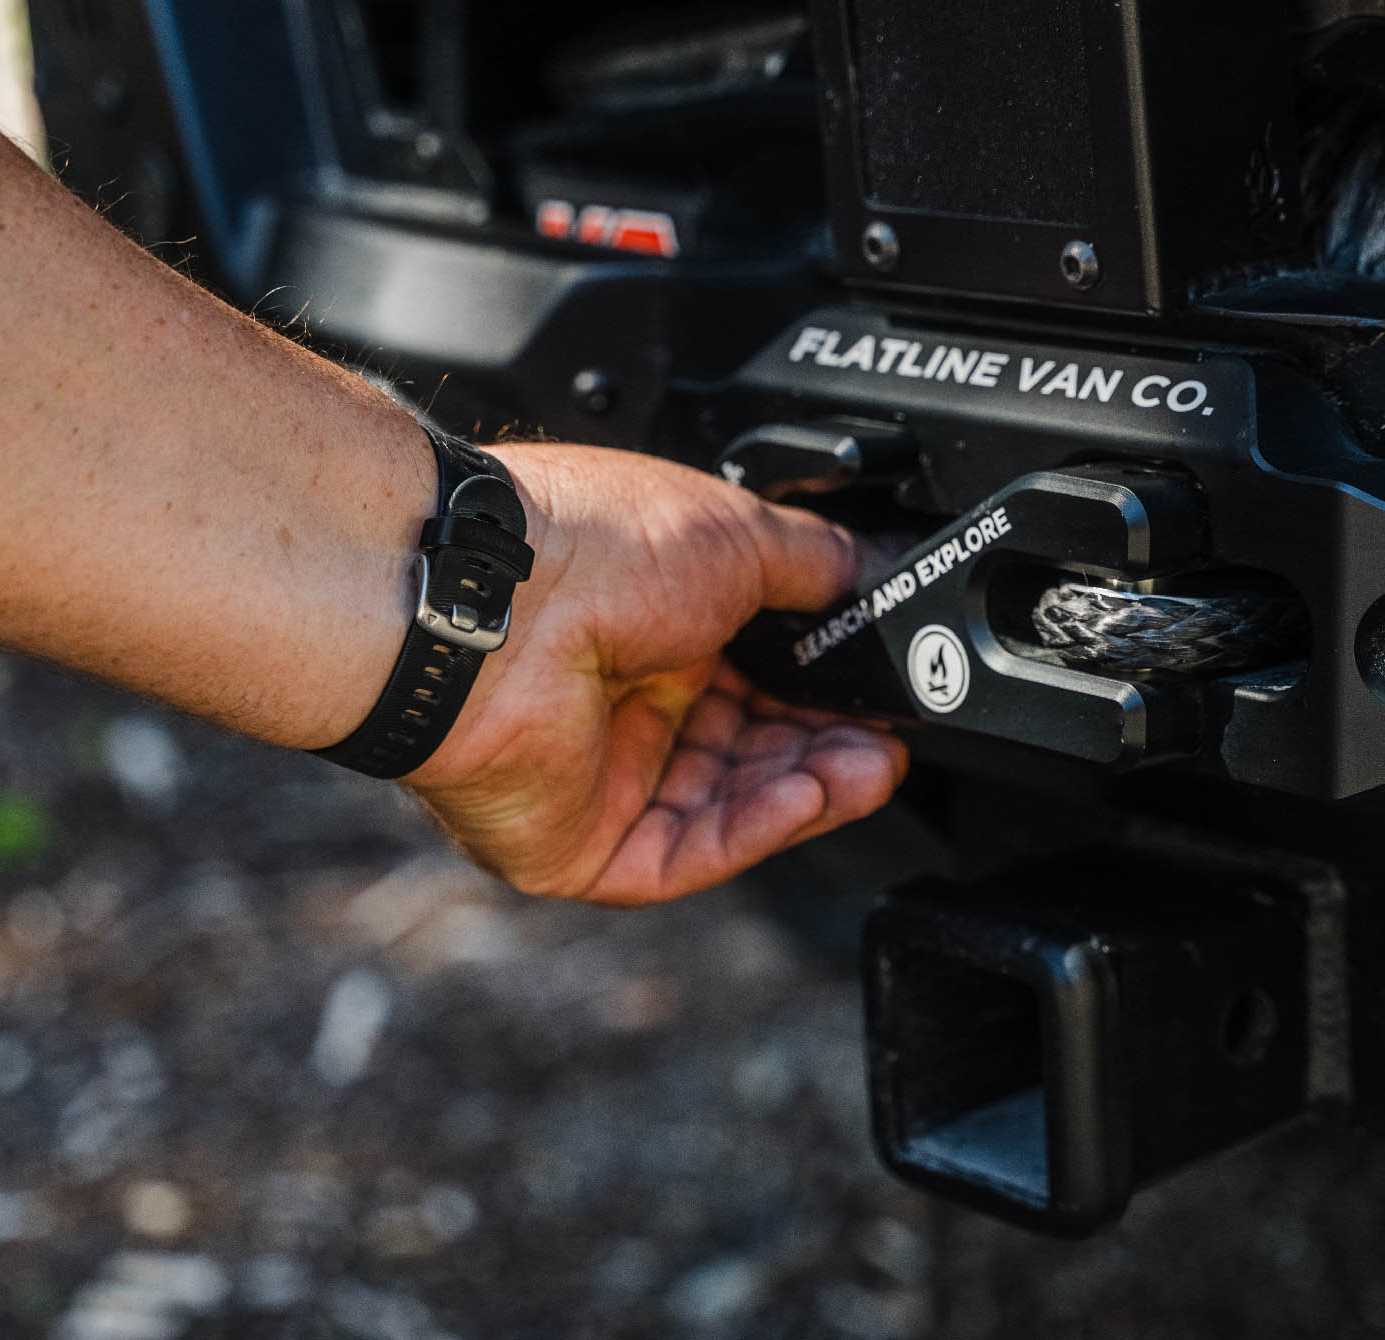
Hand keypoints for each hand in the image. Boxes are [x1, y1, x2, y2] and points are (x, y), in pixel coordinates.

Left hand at [403, 444, 907, 904]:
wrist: (492, 602)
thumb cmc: (586, 545)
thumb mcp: (738, 533)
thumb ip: (820, 560)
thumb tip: (881, 565)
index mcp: (655, 620)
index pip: (763, 674)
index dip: (828, 685)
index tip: (887, 685)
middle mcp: (628, 698)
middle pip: (754, 744)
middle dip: (830, 742)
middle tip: (892, 733)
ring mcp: (605, 775)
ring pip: (732, 804)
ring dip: (811, 786)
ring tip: (873, 765)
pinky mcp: (584, 846)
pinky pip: (690, 850)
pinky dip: (761, 828)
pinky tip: (814, 795)